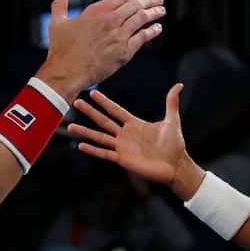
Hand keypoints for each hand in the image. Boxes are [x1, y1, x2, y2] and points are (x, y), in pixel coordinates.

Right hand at [35, 0, 165, 98]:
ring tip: (161, 10)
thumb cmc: (60, 50)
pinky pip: (143, 38)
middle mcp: (110, 20)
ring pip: (142, 19)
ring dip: (154, 13)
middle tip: (158, 0)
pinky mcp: (124, 51)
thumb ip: (60, 4)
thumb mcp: (57, 23)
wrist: (67, 72)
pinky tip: (157, 28)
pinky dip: (152, 31)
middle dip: (149, 1)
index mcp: (95, 11)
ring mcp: (119, 35)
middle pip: (135, 5)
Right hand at [68, 85, 204, 196]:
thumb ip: (171, 102)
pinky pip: (105, 153)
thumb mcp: (172, 120)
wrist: (176, 165)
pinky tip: (81, 145)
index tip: (92, 93)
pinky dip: (93, 150)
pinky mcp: (123, 159)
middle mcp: (125, 135)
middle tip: (76, 102)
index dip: (104, 102)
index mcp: (135, 124)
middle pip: (103, 121)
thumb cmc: (175, 145)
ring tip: (70, 127)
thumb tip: (178, 84)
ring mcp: (122, 147)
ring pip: (100, 137)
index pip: (115, 110)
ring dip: (85, 132)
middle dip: (90, 112)